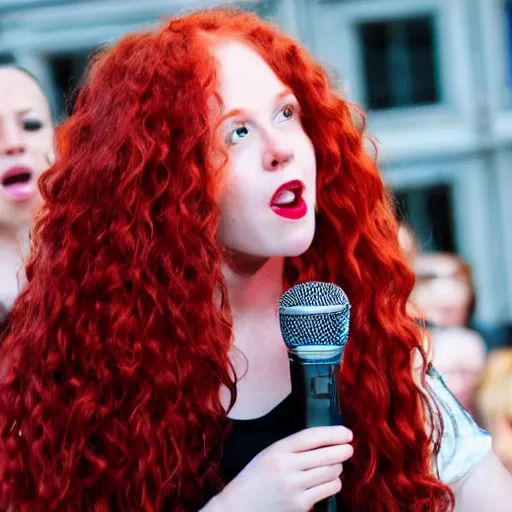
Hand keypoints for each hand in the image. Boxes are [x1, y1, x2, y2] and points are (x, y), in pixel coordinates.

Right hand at [204, 426, 353, 511]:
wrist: (239, 506)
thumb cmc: (256, 478)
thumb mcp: (270, 453)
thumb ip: (294, 447)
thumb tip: (327, 440)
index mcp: (278, 449)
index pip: (312, 436)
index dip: (333, 433)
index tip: (346, 433)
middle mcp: (287, 466)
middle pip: (326, 455)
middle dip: (343, 451)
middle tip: (348, 449)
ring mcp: (294, 487)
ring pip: (331, 472)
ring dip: (337, 468)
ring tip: (333, 466)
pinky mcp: (300, 505)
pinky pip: (328, 489)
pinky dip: (332, 484)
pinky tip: (327, 481)